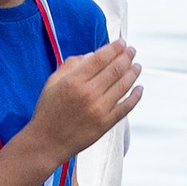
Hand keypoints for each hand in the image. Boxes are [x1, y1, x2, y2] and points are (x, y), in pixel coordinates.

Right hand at [35, 40, 142, 159]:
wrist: (47, 141)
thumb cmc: (48, 110)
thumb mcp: (52, 82)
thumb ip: (71, 65)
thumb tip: (93, 54)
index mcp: (74, 81)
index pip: (100, 58)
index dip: (114, 48)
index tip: (122, 43)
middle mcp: (88, 93)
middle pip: (115, 69)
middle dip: (127, 57)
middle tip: (132, 51)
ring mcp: (99, 109)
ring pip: (123, 85)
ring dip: (133, 73)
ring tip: (137, 66)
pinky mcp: (106, 124)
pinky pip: (126, 107)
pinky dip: (136, 96)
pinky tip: (139, 88)